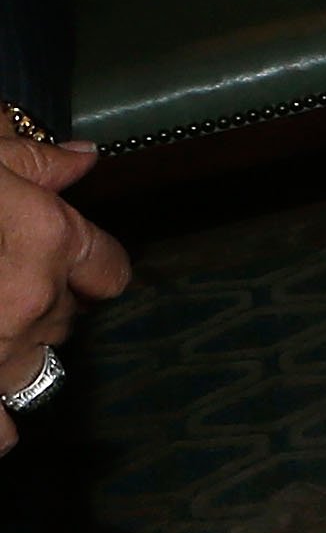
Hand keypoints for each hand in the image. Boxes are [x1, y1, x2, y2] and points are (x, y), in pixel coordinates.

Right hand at [0, 134, 130, 453]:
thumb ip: (33, 164)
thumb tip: (83, 159)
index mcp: (47, 239)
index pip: (107, 270)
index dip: (89, 268)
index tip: (67, 265)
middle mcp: (32, 304)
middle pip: (66, 321)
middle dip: (43, 308)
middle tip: (3, 288)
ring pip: (33, 373)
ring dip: (15, 360)